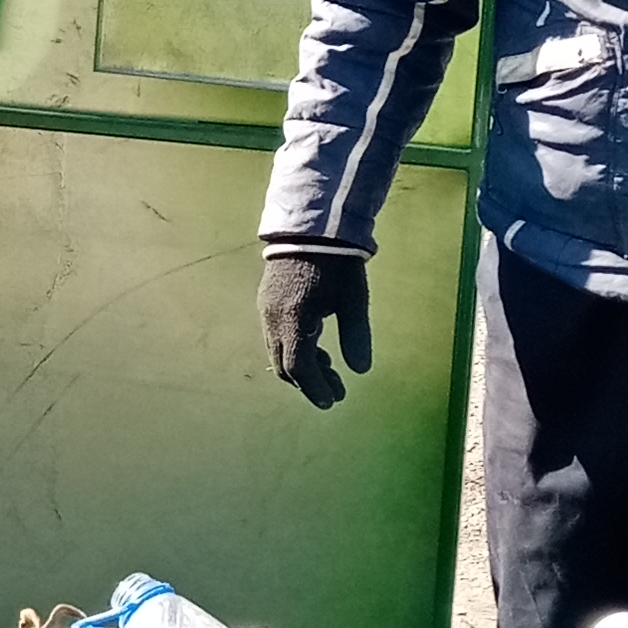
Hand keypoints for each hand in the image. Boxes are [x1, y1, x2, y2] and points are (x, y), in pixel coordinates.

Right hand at [260, 250, 371, 410]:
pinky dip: (294, 349)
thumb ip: (356, 335)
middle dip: (309, 382)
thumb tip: (361, 370)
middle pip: (284, 365)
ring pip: (278, 352)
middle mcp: (273, 319)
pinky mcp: (267, 302)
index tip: (332, 401)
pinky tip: (315, 346)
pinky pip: (276, 337)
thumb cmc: (337, 262)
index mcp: (293, 320)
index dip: (315, 388)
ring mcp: (266, 310)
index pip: (298, 367)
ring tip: (330, 369)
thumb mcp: (353, 299)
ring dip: (302, 366)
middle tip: (336, 391)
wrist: (311, 226)